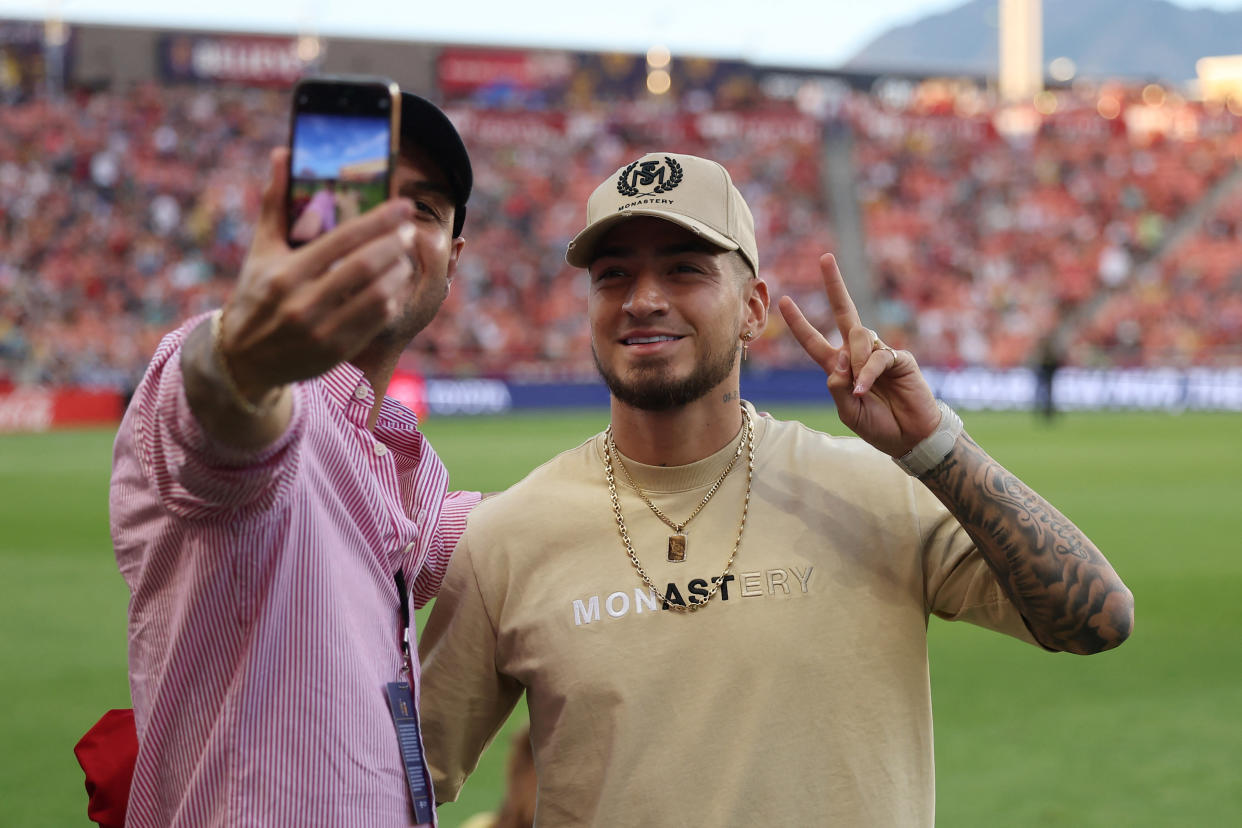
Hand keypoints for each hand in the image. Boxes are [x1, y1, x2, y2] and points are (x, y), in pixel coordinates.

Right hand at [218, 148, 417, 401]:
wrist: (243, 358)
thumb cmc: (256, 294)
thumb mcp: (260, 249)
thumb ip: (275, 202)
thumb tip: (283, 154)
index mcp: (285, 273)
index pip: (343, 239)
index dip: (379, 221)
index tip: (403, 206)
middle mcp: (302, 304)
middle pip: (366, 266)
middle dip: (395, 243)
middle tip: (408, 229)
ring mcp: (321, 331)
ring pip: (378, 295)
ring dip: (399, 271)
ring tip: (404, 255)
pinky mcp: (336, 351)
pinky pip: (377, 321)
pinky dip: (393, 298)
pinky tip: (396, 284)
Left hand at [778, 254, 940, 456]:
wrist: (910, 438)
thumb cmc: (878, 426)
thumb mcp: (848, 411)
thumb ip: (838, 388)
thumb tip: (839, 360)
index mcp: (840, 367)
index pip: (814, 342)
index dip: (799, 323)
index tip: (783, 301)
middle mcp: (857, 355)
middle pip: (845, 313)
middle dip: (834, 285)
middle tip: (825, 258)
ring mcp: (879, 353)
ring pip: (858, 338)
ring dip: (855, 361)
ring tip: (861, 389)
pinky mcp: (899, 358)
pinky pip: (878, 356)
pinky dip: (869, 372)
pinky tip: (867, 388)